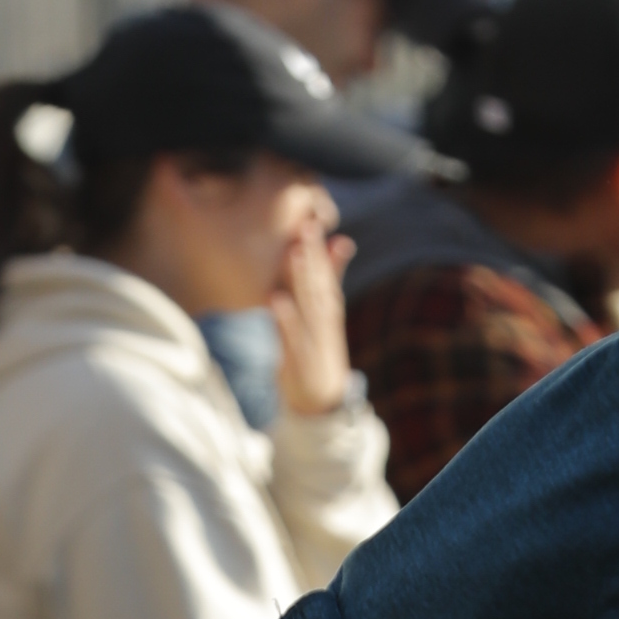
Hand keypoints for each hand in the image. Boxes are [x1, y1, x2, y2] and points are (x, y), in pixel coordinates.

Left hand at [272, 218, 353, 418]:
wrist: (322, 398)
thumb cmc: (319, 347)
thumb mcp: (328, 312)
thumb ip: (331, 276)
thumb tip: (342, 240)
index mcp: (328, 307)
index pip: (324, 273)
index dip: (318, 248)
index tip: (311, 220)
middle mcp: (324, 320)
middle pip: (318, 284)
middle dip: (313, 256)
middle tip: (306, 227)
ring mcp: (314, 339)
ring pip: (308, 306)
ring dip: (302, 280)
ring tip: (296, 254)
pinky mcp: (300, 358)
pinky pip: (292, 336)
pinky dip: (285, 318)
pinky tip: (276, 299)